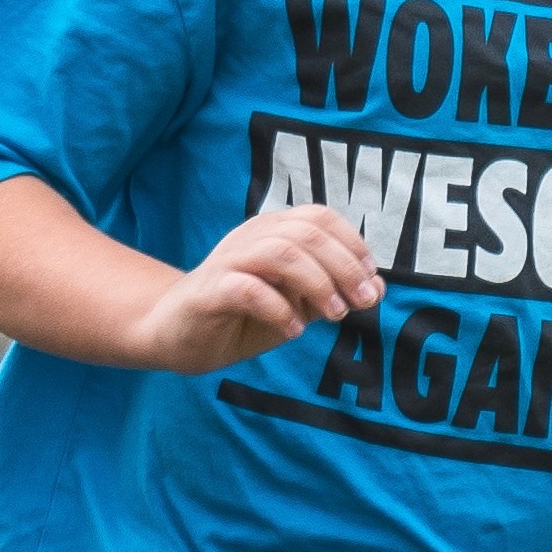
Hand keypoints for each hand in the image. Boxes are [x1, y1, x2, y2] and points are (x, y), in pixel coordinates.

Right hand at [133, 203, 383, 374]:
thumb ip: (330, 293)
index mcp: (271, 231)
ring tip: (334, 315)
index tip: (371, 281)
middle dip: (343, 267)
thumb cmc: (238, 316)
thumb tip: (379, 288)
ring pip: (279, 253)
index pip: (318, 217)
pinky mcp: (209, 291)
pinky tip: (293, 331)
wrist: (173, 334)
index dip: (352, 244)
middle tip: (362, 303)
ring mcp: (227, 261)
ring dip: (316, 284)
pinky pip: (247, 289)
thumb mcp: (294, 306)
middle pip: (305, 233)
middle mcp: (249, 237)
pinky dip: (278, 309)